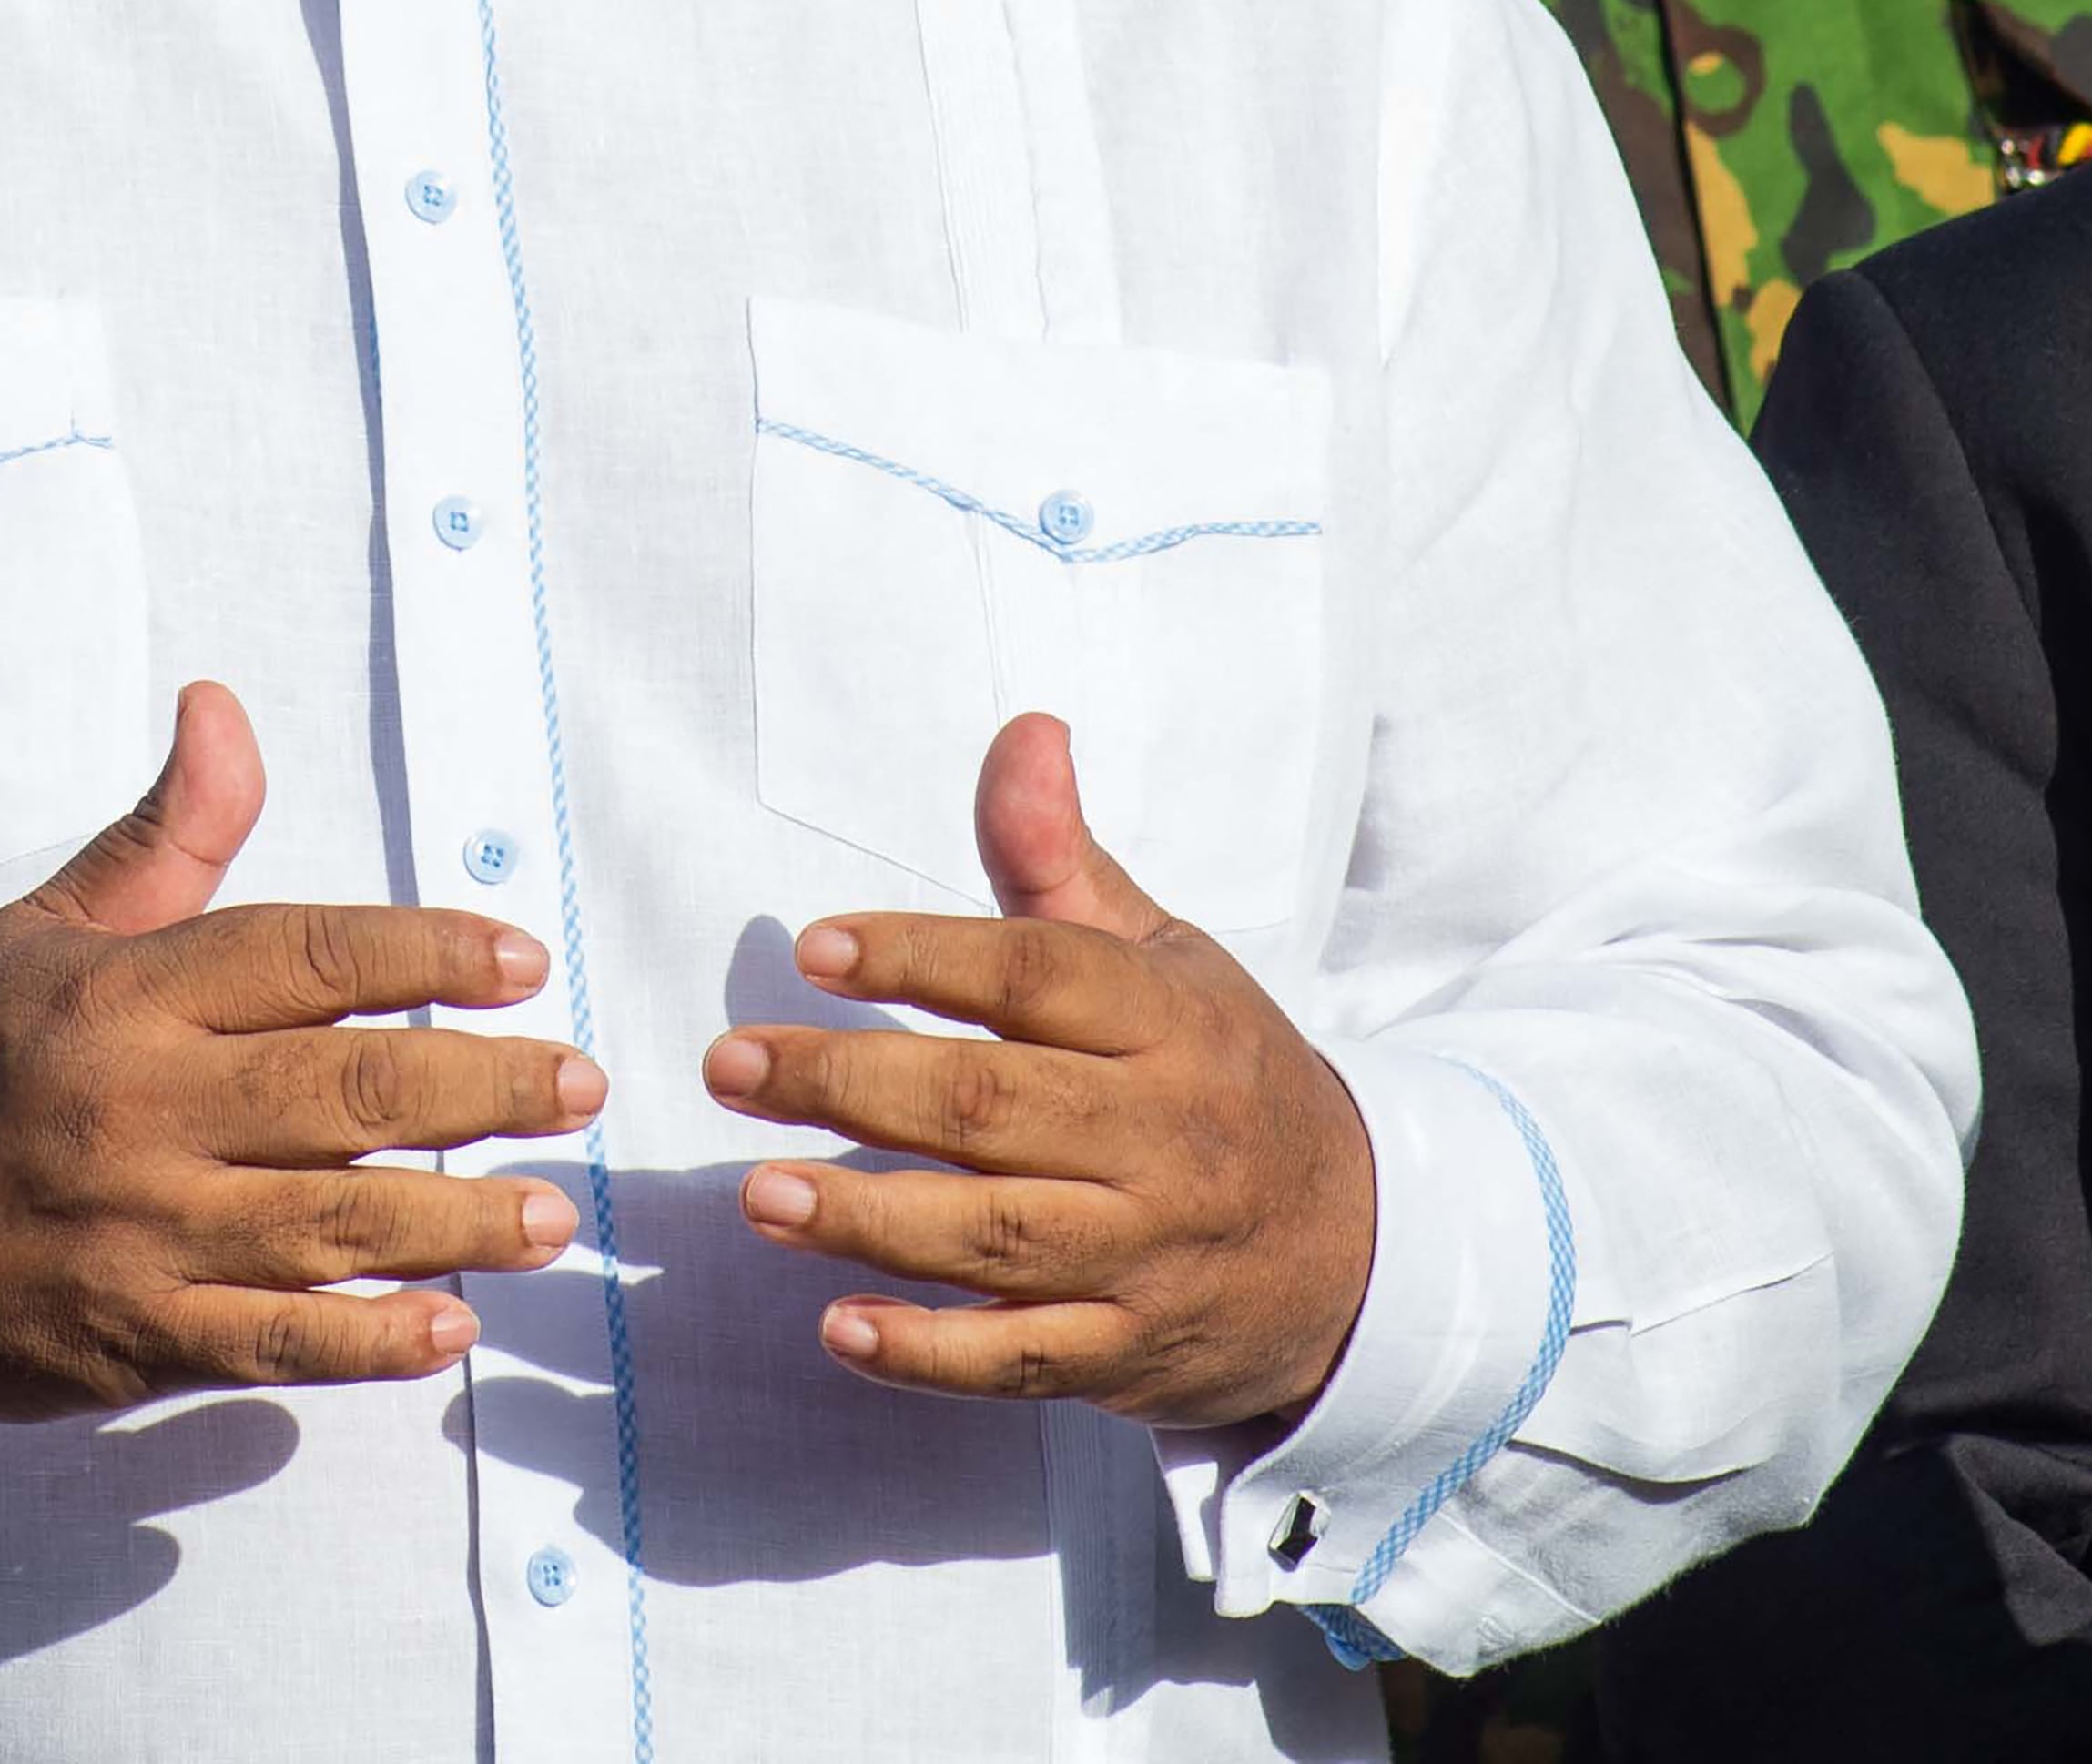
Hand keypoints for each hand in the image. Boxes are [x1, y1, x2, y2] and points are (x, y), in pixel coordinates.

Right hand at [0, 681, 602, 1419]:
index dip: (427, 950)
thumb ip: (164, 835)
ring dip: (457, 1219)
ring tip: (550, 1213)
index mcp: (123, 992)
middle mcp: (136, 1106)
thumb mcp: (47, 927)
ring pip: (330, 1220)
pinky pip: (270, 1341)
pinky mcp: (128, 1339)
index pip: (306, 954)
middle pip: (347, 1086)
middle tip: (581, 1086)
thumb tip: (223, 706)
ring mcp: (136, 1231)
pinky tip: (448, 1328)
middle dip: (483, 1084)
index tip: (520, 958)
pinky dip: (365, 1339)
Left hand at [706, 711, 1375, 1427]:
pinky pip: (1025, 1360)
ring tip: (757, 1192)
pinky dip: (931, 1354)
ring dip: (867, 1219)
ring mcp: (1150, 1256)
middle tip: (730, 1065)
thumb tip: (1022, 731)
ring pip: (997, 1239)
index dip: (921, 957)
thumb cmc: (1220, 1076)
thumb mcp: (1164, 958)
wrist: (1360, 1254)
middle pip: (992, 1108)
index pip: (1036, 979)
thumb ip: (1062, 861)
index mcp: (1170, 1023)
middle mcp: (1165, 1140)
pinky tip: (840, 1328)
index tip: (812, 949)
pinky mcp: (1131, 1356)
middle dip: (849, 1085)